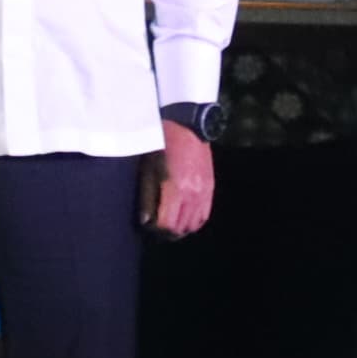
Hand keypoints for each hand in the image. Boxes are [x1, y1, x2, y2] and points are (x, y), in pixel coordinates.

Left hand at [144, 119, 214, 235]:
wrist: (187, 125)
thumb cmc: (163, 143)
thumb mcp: (149, 168)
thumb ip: (148, 196)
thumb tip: (146, 221)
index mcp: (176, 189)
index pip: (167, 225)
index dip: (155, 230)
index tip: (147, 226)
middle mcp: (193, 194)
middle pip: (181, 229)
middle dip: (167, 232)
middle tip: (156, 228)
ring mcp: (204, 192)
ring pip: (194, 225)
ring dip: (181, 228)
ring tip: (169, 223)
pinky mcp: (210, 187)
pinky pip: (204, 214)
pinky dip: (194, 220)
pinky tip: (183, 216)